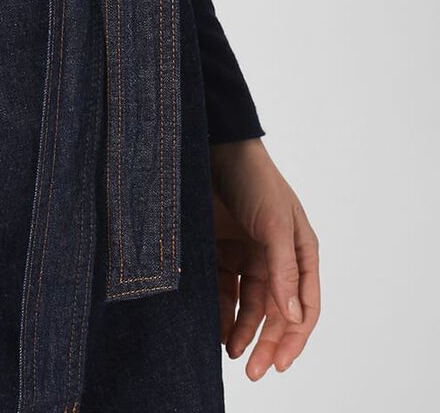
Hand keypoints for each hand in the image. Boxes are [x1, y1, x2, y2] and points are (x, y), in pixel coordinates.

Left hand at [209, 137, 319, 378]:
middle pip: (275, 313)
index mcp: (300, 253)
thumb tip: (292, 318)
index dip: (294, 339)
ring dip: (241, 332)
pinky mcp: (219, 250)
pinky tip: (214, 329)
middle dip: (266, 343)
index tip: (280, 365)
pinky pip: (222, 290)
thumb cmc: (254, 179)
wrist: (213, 145)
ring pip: (247, 306)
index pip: (304, 307)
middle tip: (253, 373)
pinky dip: (220, 311)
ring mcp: (247, 255)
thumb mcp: (273, 223)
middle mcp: (275, 258)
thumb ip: (283, 269)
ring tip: (230, 353)